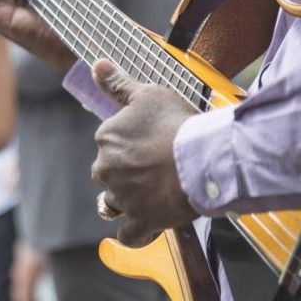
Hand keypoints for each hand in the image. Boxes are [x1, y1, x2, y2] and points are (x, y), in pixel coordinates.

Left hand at [90, 59, 199, 246]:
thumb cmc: (178, 123)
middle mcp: (106, 169)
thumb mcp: (149, 94)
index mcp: (106, 138)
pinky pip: (128, 236)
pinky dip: (135, 233)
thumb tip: (95, 64)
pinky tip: (146, 226)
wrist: (204, 158)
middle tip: (156, 168)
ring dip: (127, 200)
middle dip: (125, 173)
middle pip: (108, 173)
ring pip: (114, 203)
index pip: (109, 143)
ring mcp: (122, 198)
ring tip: (151, 194)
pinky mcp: (141, 221)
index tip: (152, 142)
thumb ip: (119, 83)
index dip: (130, 144)